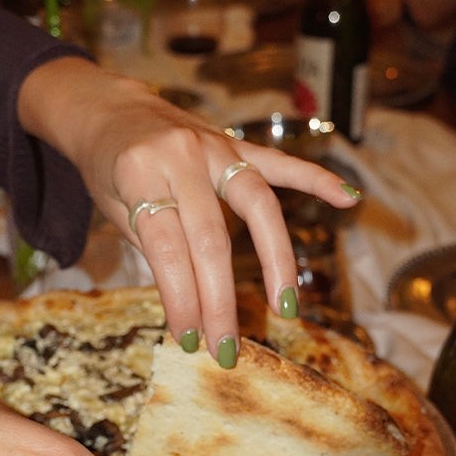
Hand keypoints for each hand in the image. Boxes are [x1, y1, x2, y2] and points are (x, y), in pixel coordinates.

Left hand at [18, 58, 359, 362]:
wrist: (110, 108)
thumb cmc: (107, 169)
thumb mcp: (114, 209)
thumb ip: (154, 247)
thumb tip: (191, 305)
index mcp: (140, 174)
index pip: (167, 248)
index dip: (180, 298)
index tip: (188, 339)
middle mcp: (182, 156)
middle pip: (212, 238)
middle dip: (219, 299)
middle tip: (225, 348)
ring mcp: (215, 146)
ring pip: (256, 205)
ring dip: (274, 259)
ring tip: (285, 307)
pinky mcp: (236, 143)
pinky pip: (281, 163)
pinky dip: (316, 180)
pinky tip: (348, 199)